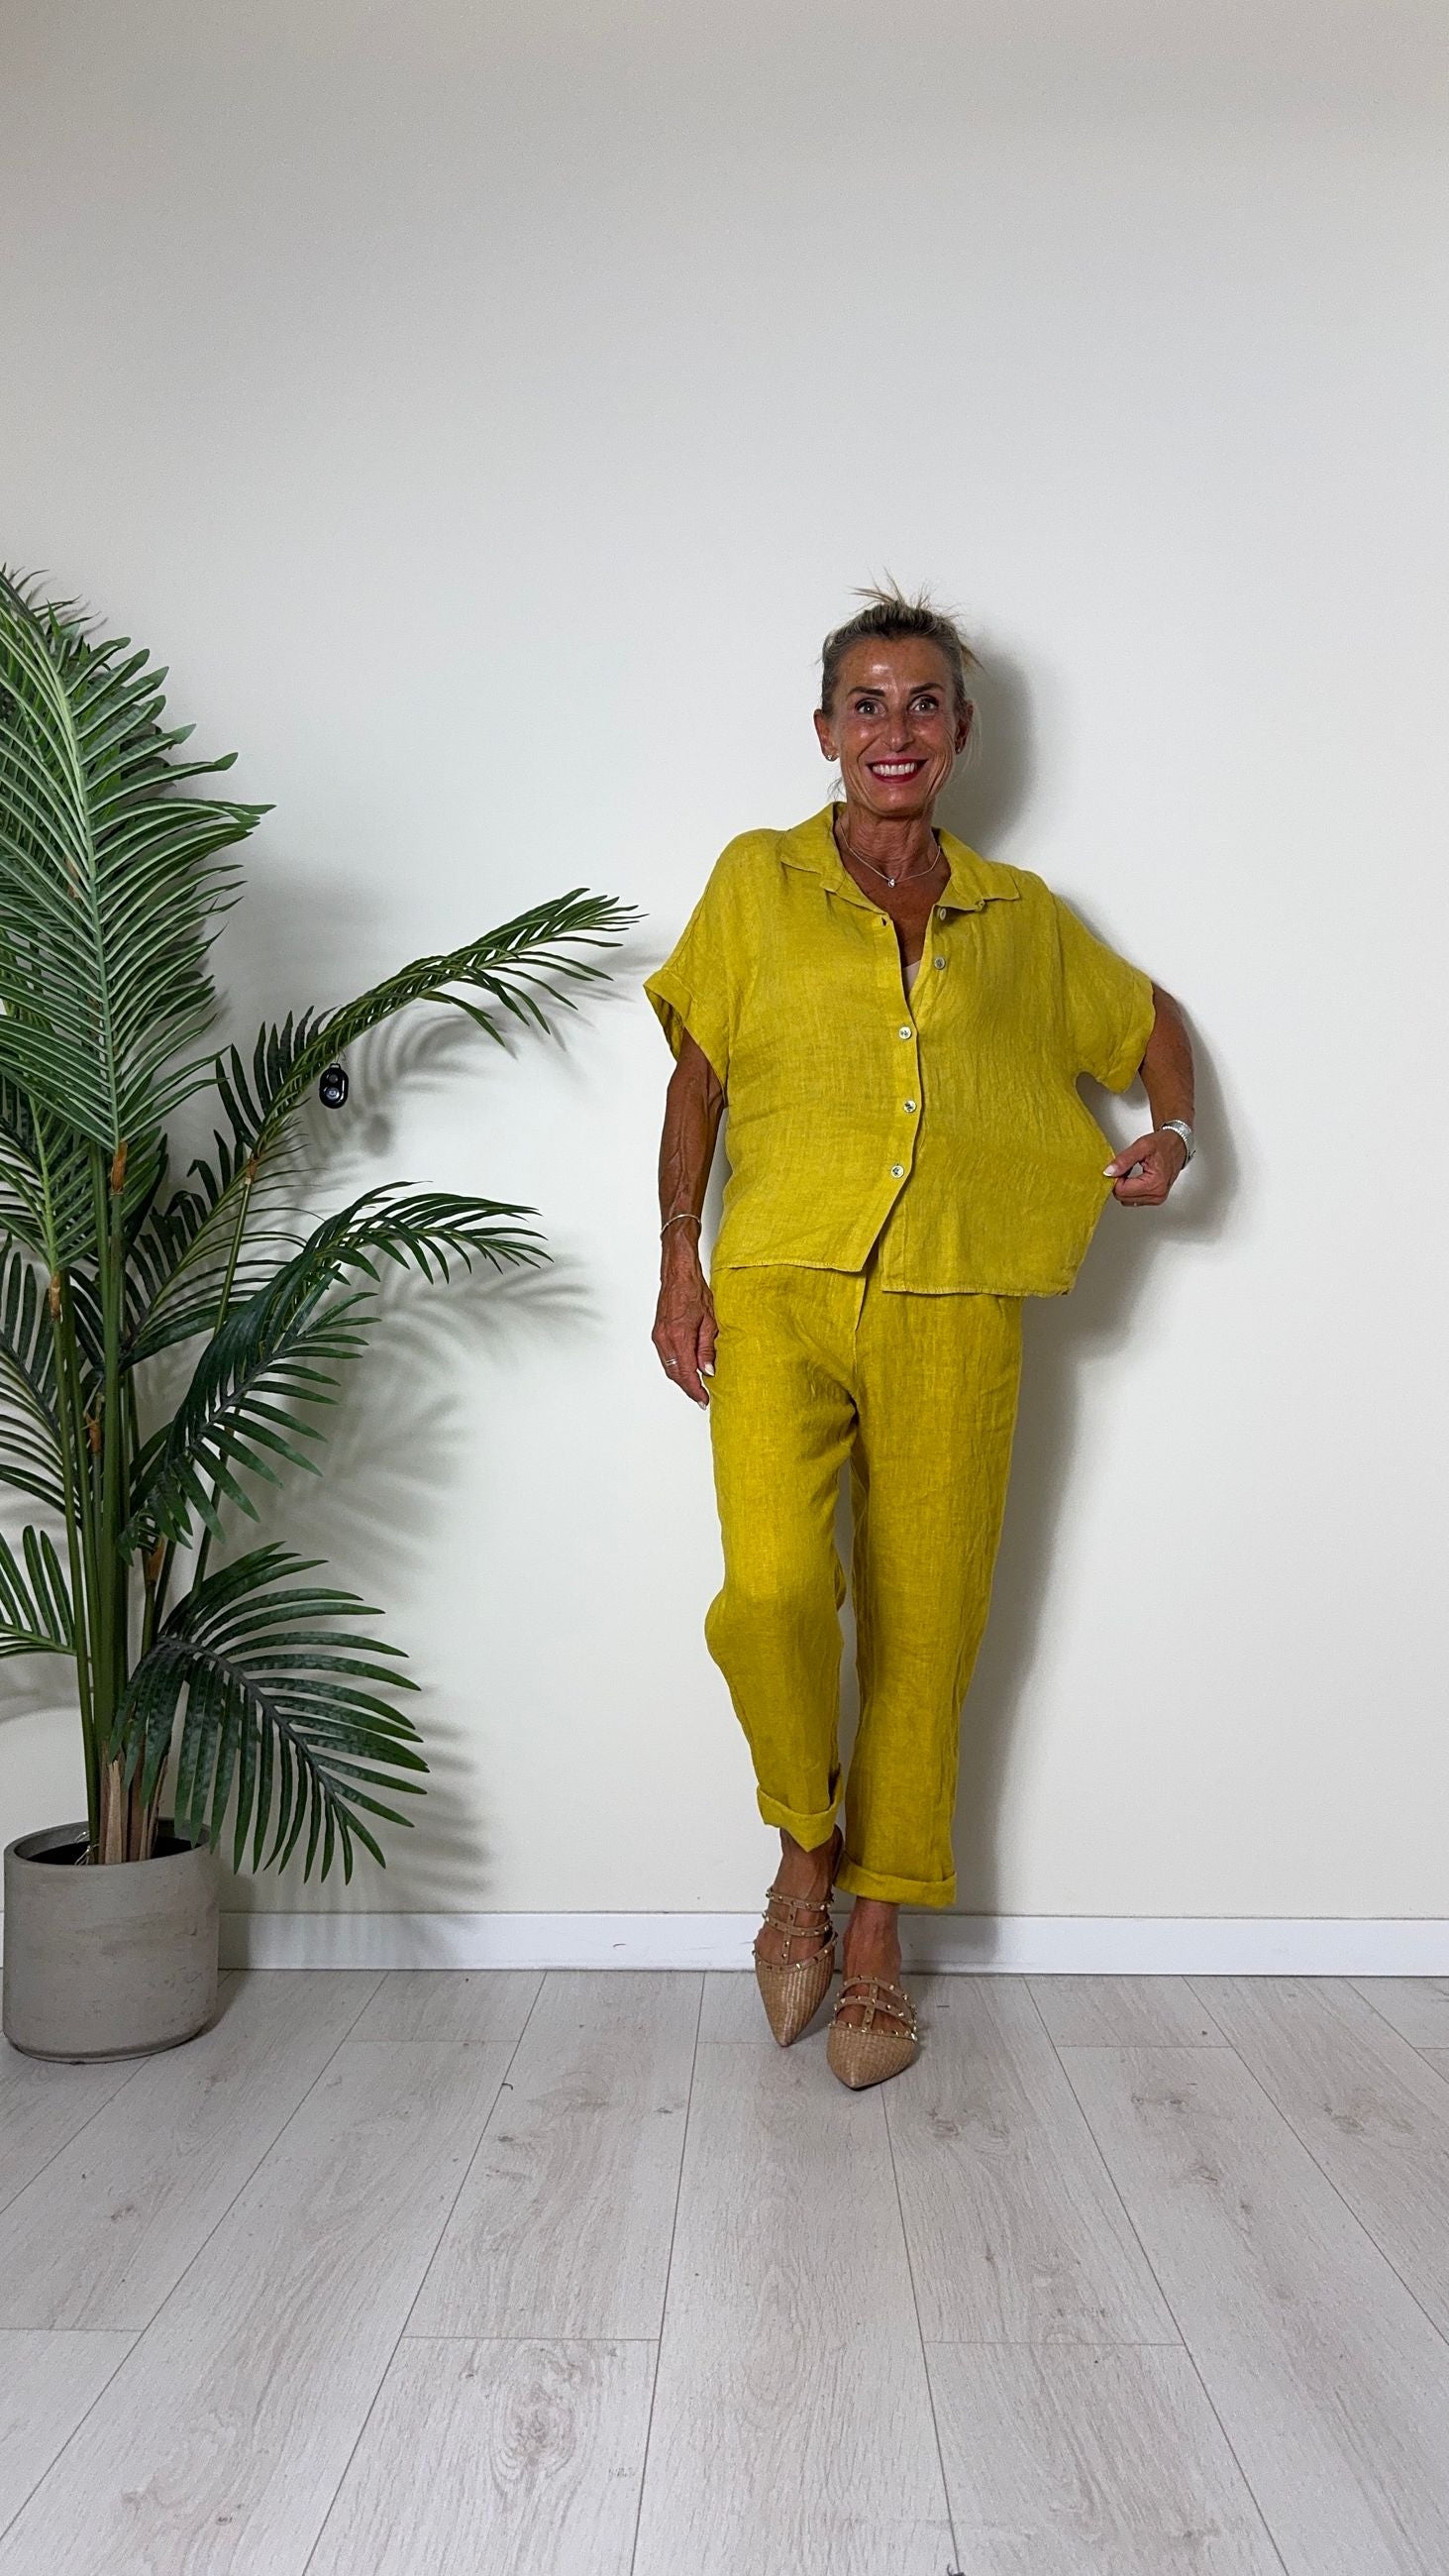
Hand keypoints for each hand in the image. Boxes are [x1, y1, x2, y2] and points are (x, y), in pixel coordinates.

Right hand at [651, 1246, 717, 1404]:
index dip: (695, 1389)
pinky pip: (666, 1357)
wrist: (678, 1274)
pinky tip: (686, 1369)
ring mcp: (659, 1336)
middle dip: (688, 1388)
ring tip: (696, 1386)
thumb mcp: (709, 1321)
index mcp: (679, 1336)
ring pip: (669, 1367)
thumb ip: (707, 1348)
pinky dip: (675, 1367)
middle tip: (701, 1397)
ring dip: (682, 1379)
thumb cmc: (694, 1291)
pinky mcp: (658, 1333)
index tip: (703, 1399)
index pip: (686, 1372)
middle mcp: (665, 1338)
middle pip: (675, 1373)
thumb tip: (708, 1370)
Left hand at [1103, 1128, 1187, 1206]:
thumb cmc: (1163, 1144)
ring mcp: (1157, 1198)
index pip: (1122, 1191)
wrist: (1177, 1145)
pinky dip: (1130, 1189)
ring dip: (1125, 1187)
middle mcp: (1157, 1194)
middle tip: (1125, 1167)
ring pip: (1127, 1200)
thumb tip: (1109, 1172)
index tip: (1120, 1167)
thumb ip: (1124, 1160)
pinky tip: (1134, 1178)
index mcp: (1155, 1183)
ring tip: (1131, 1171)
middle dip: (1120, 1183)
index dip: (1116, 1178)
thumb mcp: (1142, 1146)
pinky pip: (1134, 1199)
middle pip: (1123, 1198)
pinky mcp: (1155, 1198)